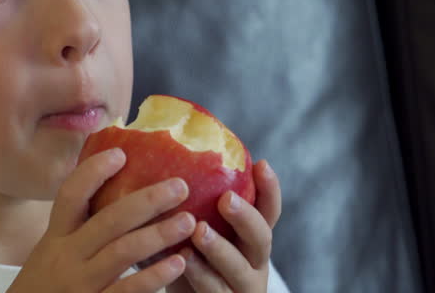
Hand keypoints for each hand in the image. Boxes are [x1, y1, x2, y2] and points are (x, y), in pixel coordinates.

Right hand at [8, 148, 195, 292]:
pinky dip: (154, 276)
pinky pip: (127, 291)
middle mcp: (66, 256)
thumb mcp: (52, 254)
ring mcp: (80, 283)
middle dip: (147, 200)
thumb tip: (119, 200)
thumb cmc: (46, 287)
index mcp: (56, 237)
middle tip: (180, 185)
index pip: (70, 196)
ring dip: (158, 234)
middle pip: (108, 220)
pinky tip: (177, 263)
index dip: (93, 172)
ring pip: (122, 252)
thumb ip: (78, 230)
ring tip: (188, 221)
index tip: (120, 154)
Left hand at [167, 159, 281, 292]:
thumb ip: (194, 202)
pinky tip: (182, 259)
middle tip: (226, 199)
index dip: (269, 189)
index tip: (261, 164)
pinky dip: (199, 274)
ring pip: (238, 269)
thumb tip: (165, 154)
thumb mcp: (196, 227)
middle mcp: (252, 261)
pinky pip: (213, 290)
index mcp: (250, 237)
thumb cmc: (187, 257)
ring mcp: (241, 286)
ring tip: (200, 231)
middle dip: (245, 217)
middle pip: (261, 238)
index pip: (268, 211)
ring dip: (220, 249)